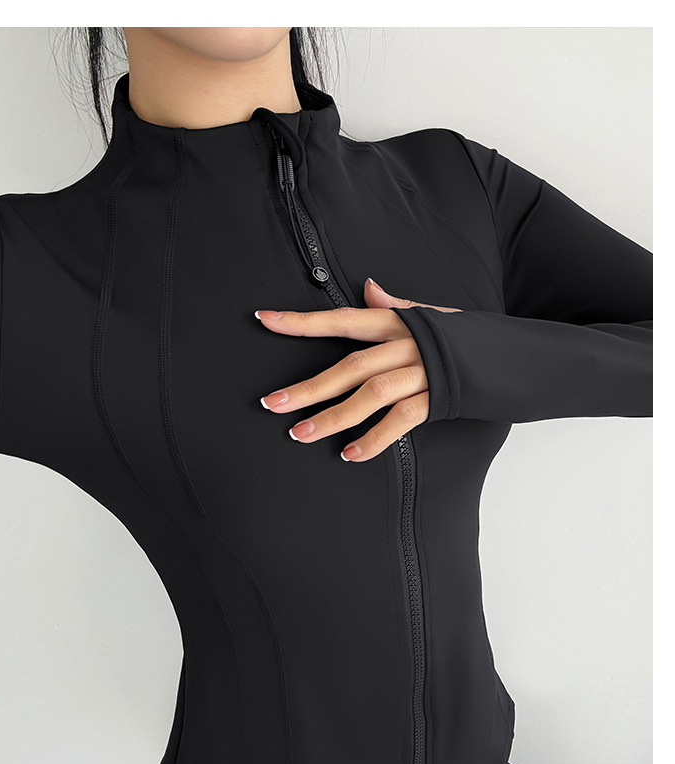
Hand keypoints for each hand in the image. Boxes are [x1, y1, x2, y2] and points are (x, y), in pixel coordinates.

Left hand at [255, 277, 461, 461]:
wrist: (519, 354)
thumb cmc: (470, 338)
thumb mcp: (435, 315)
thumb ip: (398, 306)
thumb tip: (369, 287)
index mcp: (399, 322)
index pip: (343, 319)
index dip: (303, 321)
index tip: (265, 321)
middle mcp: (407, 344)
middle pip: (350, 366)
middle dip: (309, 387)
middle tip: (272, 404)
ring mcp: (424, 372)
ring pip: (370, 394)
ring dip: (333, 417)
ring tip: (300, 434)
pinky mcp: (440, 398)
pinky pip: (402, 420)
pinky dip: (375, 439)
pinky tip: (351, 454)